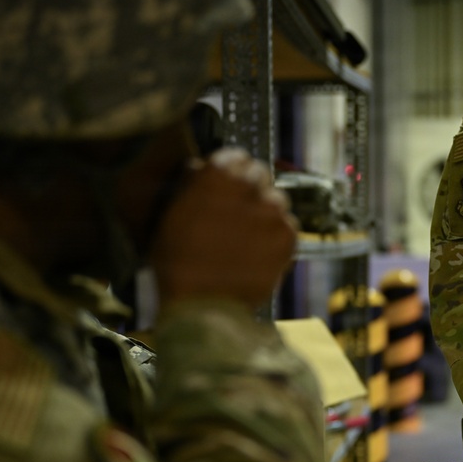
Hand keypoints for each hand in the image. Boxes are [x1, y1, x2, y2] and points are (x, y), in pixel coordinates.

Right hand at [150, 148, 297, 308]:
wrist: (203, 305)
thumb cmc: (178, 262)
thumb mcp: (173, 215)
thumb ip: (192, 184)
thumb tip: (202, 167)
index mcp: (219, 173)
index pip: (237, 156)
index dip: (232, 171)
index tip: (229, 184)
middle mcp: (251, 185)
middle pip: (260, 175)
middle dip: (251, 190)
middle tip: (239, 213)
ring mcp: (274, 210)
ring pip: (277, 201)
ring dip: (265, 213)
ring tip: (247, 237)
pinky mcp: (289, 236)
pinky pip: (288, 227)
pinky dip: (276, 236)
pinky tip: (258, 252)